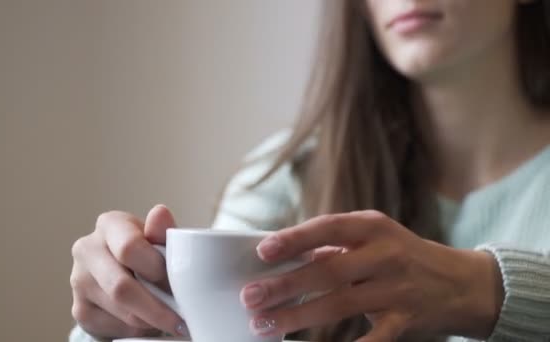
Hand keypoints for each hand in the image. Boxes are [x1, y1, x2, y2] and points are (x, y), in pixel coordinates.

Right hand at [70, 205, 188, 338]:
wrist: (129, 273)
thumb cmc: (150, 252)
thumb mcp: (161, 239)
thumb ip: (163, 230)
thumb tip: (160, 213)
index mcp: (110, 224)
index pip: (129, 248)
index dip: (158, 271)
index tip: (180, 287)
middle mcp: (87, 249)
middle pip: (121, 286)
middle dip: (156, 307)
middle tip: (180, 319)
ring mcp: (79, 280)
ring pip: (119, 311)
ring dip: (150, 321)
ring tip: (169, 319)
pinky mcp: (79, 309)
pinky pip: (113, 327)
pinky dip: (137, 329)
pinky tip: (149, 323)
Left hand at [240, 210, 503, 340]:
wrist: (462, 283)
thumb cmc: (402, 256)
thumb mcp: (374, 239)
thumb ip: (335, 247)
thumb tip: (285, 260)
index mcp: (373, 227)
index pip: (328, 228)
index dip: (295, 239)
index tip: (263, 251)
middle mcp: (386, 254)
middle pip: (327, 271)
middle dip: (284, 285)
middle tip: (250, 297)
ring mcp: (397, 289)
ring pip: (339, 305)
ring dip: (297, 317)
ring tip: (264, 325)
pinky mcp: (406, 321)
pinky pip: (369, 339)